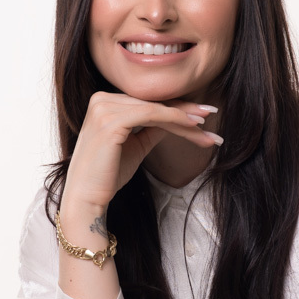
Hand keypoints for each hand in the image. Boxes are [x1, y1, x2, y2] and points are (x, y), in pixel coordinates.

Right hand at [63, 92, 219, 212]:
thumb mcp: (135, 146)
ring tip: (207, 127)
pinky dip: (174, 118)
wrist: (86, 198)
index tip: (202, 114)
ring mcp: (103, 107)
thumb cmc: (107, 176)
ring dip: (184, 117)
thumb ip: (152, 128)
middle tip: (212, 113)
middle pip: (153, 102)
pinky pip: (151, 114)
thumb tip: (177, 118)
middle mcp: (101, 99)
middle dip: (185, 110)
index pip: (147, 102)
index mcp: (104, 102)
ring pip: (155, 108)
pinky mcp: (109, 120)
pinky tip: (192, 125)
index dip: (176, 107)